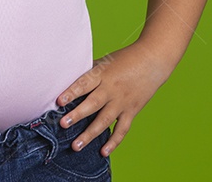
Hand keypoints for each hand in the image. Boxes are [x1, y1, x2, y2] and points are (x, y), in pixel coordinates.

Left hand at [55, 42, 169, 156]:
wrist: (152, 60)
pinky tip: (103, 152)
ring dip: (90, 134)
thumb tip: (67, 80)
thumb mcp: (105, 61)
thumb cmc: (125, 59)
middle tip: (63, 124)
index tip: (59, 101)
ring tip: (76, 146)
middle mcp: (112, 89)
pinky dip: (113, 141)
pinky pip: (122, 129)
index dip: (72, 92)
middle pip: (93, 103)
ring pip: (105, 120)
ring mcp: (123, 101)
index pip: (85, 83)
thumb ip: (89, 72)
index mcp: (103, 74)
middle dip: (77, 114)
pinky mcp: (132, 110)